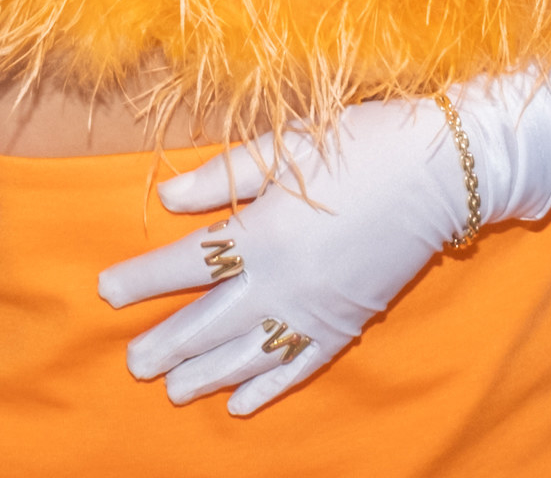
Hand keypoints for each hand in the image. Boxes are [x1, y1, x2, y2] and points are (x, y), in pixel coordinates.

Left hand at [98, 99, 460, 415]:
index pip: (186, 264)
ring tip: (174, 390)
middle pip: (209, 321)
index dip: (142, 279)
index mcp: (262, 232)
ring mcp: (315, 310)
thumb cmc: (361, 146)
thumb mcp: (286, 147)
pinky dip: (268, 387)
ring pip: (248, 354)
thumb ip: (223, 176)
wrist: (443, 173)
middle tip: (133, 365)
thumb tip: (166, 196)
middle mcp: (283, 282)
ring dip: (207, 374)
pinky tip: (242, 404)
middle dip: (168, 344)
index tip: (106, 290)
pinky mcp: (346, 324)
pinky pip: (298, 366)